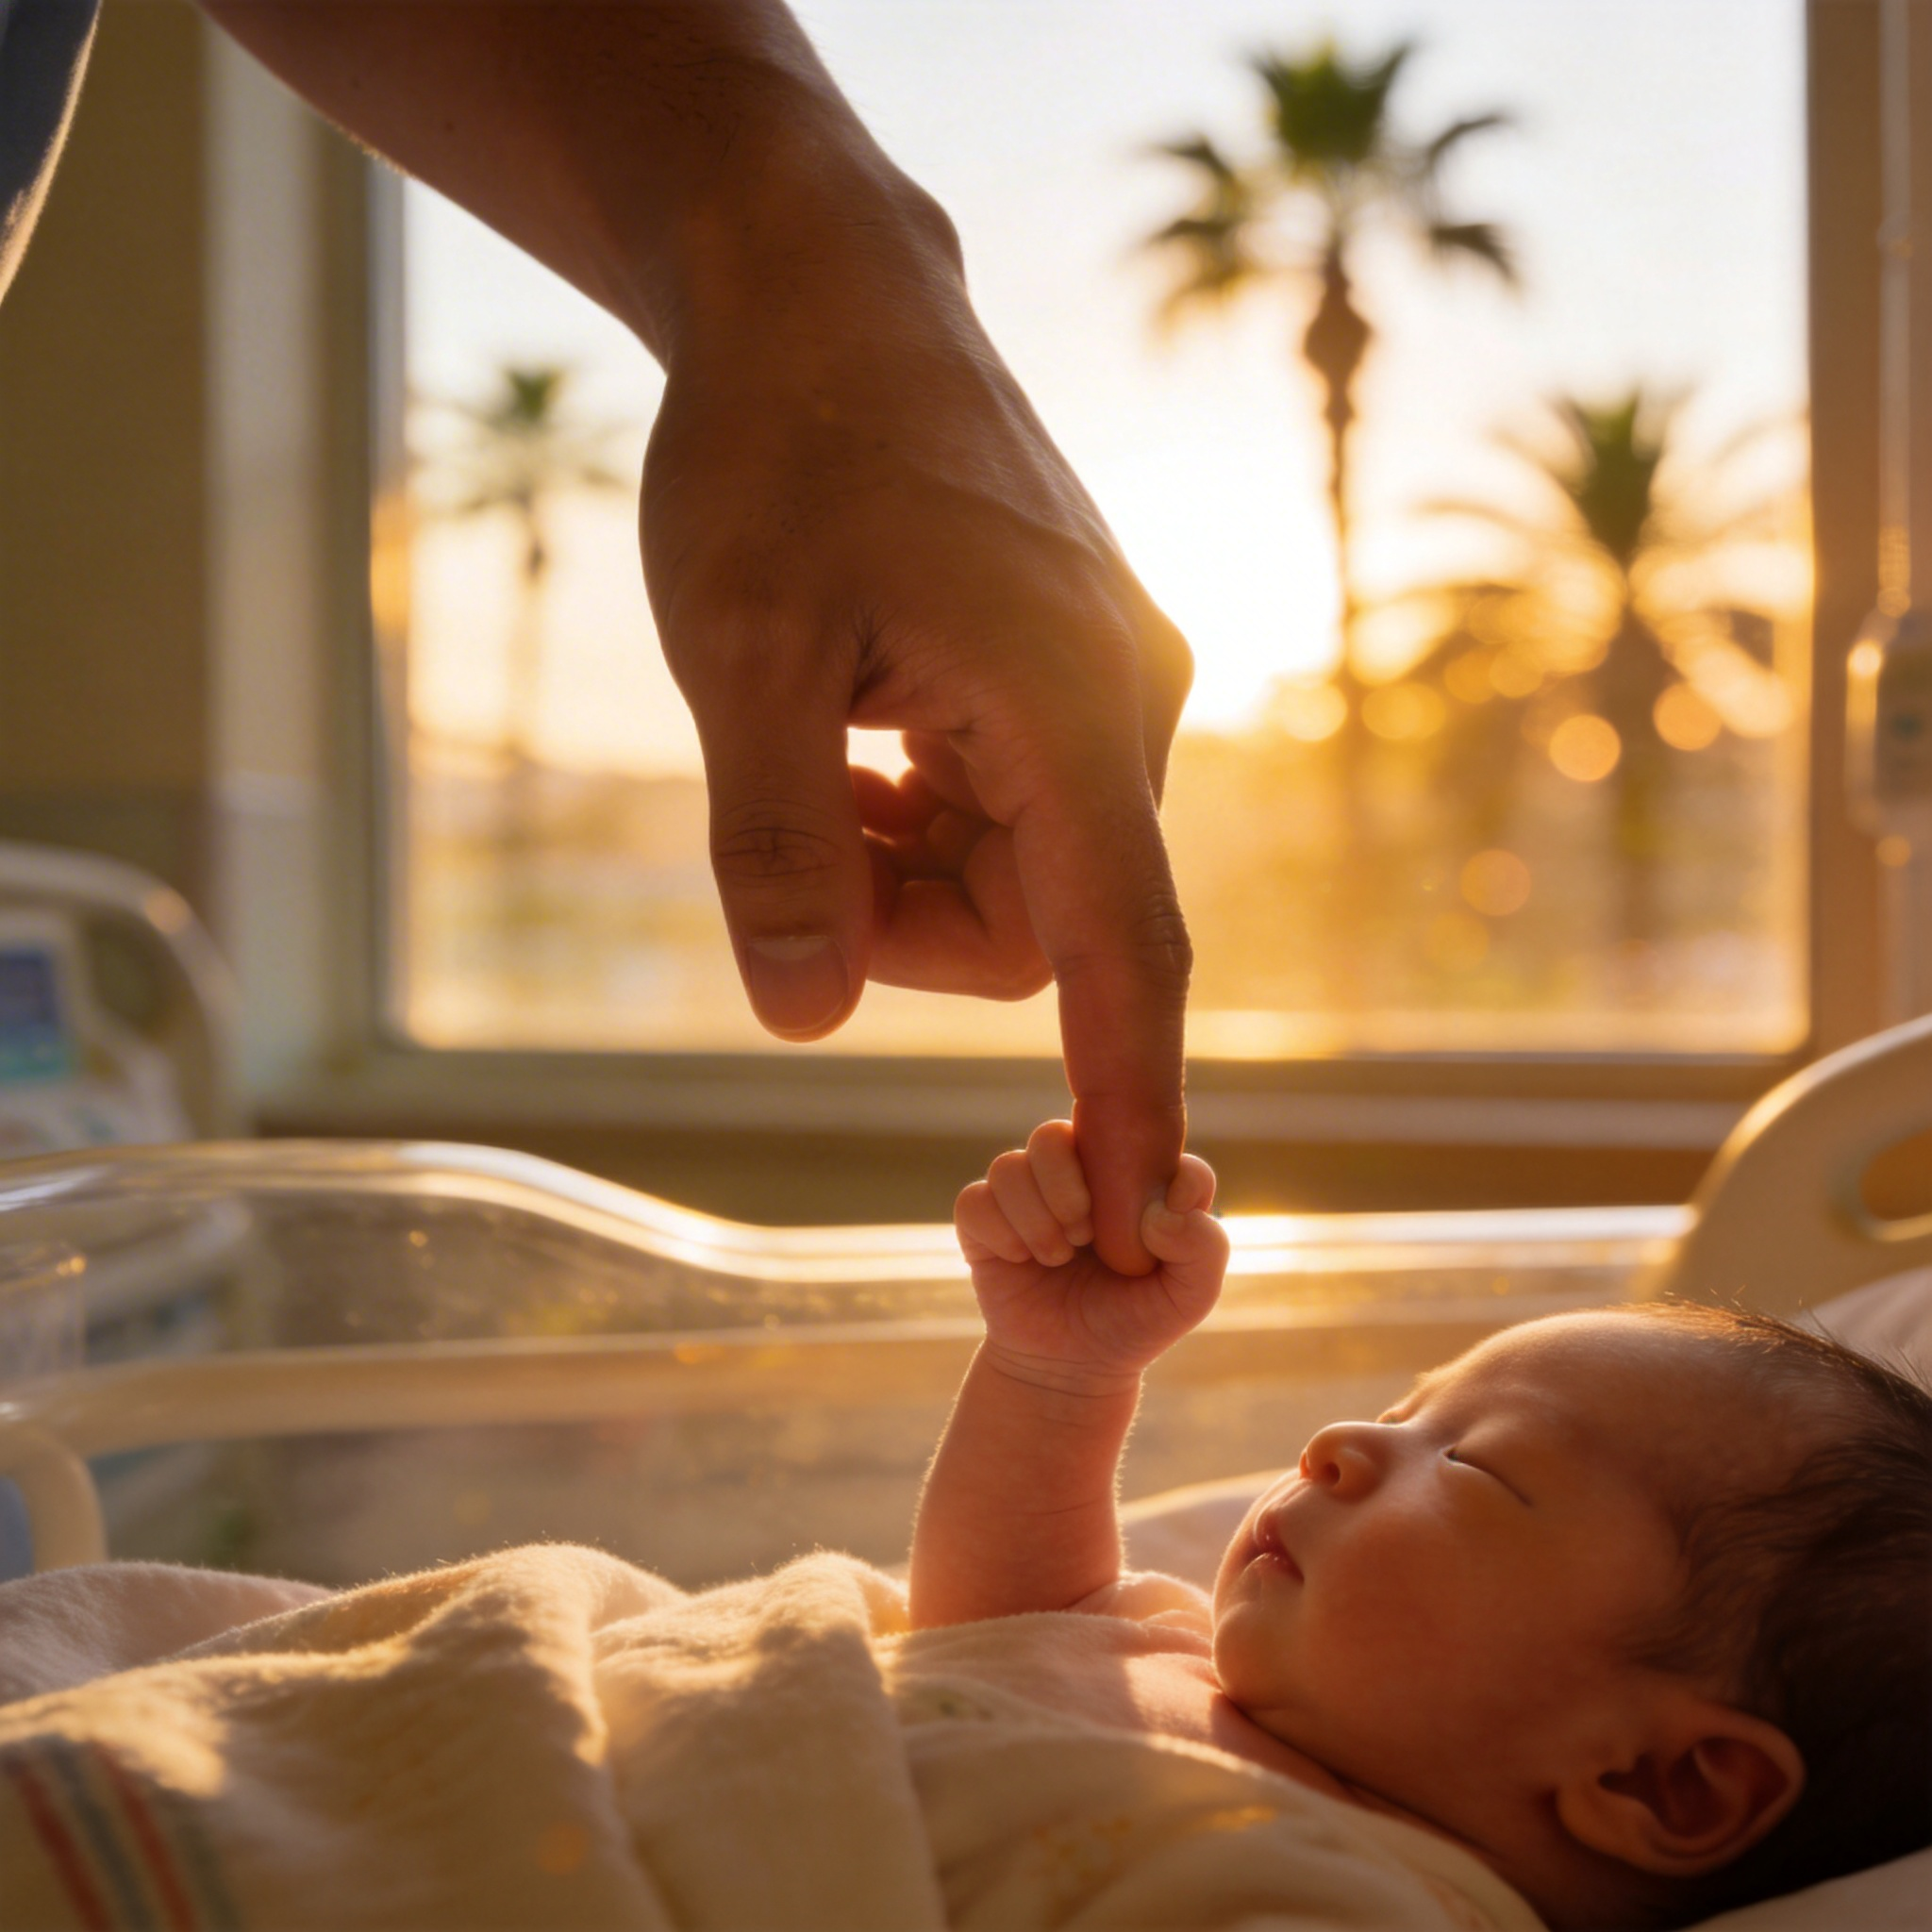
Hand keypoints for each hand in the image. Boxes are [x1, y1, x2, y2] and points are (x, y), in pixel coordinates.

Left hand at [642, 199, 1192, 1276]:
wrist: (827, 292)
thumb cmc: (777, 450)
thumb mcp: (740, 655)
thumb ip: (775, 849)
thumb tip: (804, 1024)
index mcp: (1074, 710)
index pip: (1122, 955)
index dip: (1127, 1097)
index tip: (1139, 1223)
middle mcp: (1130, 707)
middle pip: (1034, 924)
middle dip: (897, 921)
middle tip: (787, 825)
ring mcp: (1111, 682)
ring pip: (1018, 870)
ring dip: (899, 859)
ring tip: (815, 743)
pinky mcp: (1075, 666)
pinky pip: (1014, 803)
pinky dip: (922, 808)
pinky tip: (857, 723)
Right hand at [953, 1121, 1226, 1383]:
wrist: (1072, 1370)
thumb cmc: (1135, 1322)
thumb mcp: (1190, 1295)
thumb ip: (1203, 1246)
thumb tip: (1163, 1210)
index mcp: (1119, 1174)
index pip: (1123, 1128)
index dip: (1134, 1163)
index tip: (1149, 1222)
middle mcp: (1069, 1175)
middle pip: (1051, 1134)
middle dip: (1065, 1187)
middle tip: (1083, 1235)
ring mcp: (1024, 1197)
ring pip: (1008, 1167)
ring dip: (1034, 1218)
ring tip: (1057, 1257)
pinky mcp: (984, 1224)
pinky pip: (974, 1202)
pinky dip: (999, 1234)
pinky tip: (1020, 1260)